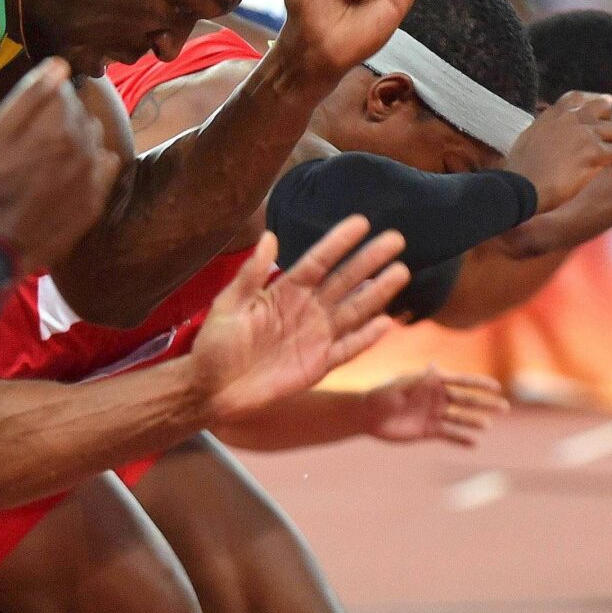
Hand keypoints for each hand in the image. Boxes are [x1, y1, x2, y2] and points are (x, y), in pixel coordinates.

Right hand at [0, 60, 125, 270]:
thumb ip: (28, 98)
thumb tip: (60, 66)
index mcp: (56, 124)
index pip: (63, 88)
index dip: (42, 99)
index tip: (24, 118)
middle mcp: (84, 145)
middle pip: (80, 114)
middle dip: (60, 120)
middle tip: (30, 143)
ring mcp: (92, 175)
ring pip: (93, 138)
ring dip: (76, 141)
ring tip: (47, 162)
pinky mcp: (95, 201)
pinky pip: (104, 167)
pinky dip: (90, 166)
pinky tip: (67, 178)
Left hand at [194, 217, 411, 423]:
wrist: (211, 390)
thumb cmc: (216, 345)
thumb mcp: (228, 305)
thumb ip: (251, 274)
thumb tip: (269, 236)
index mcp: (285, 291)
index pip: (318, 261)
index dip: (338, 242)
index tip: (361, 222)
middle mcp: (307, 309)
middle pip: (344, 280)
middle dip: (369, 260)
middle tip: (396, 239)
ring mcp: (316, 337)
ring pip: (353, 310)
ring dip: (377, 293)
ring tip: (400, 272)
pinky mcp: (318, 364)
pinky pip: (347, 349)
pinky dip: (365, 338)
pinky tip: (386, 322)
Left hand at [362, 368, 506, 445]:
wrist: (367, 417)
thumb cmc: (381, 396)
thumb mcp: (399, 386)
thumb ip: (419, 379)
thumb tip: (435, 366)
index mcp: (433, 382)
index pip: (461, 381)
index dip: (479, 384)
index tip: (497, 387)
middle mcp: (438, 398)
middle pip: (467, 400)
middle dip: (485, 403)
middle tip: (503, 407)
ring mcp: (435, 415)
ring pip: (460, 418)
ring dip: (474, 421)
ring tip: (486, 425)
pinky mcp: (430, 431)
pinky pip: (449, 435)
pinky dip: (462, 439)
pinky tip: (474, 444)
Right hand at [509, 90, 611, 211]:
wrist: (519, 188)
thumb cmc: (519, 174)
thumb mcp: (526, 142)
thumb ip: (543, 132)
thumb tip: (552, 137)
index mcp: (551, 116)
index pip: (576, 98)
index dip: (592, 101)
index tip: (601, 111)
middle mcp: (570, 119)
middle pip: (603, 106)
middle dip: (610, 120)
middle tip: (609, 138)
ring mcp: (584, 134)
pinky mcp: (594, 152)